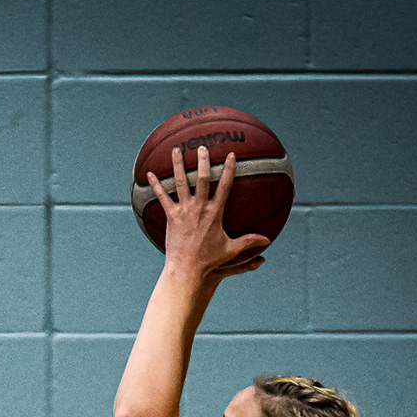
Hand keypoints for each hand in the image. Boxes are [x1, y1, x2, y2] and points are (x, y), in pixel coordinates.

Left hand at [146, 144, 268, 284]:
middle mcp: (199, 208)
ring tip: (176, 149)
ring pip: (180, 183)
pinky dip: (156, 185)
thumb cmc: (209, 260)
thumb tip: (267, 241)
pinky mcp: (170, 217)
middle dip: (203, 161)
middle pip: (202, 178)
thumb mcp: (231, 249)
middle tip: (203, 146)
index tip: (231, 155)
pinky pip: (162, 197)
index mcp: (215, 212)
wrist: (186, 269)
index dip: (229, 169)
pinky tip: (149, 173)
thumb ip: (249, 241)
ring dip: (178, 165)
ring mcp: (183, 211)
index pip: (225, 185)